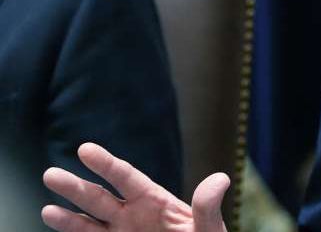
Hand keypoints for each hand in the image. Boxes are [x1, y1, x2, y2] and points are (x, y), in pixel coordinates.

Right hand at [42, 143, 229, 231]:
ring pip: (88, 224)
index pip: (127, 178)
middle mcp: (131, 215)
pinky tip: (57, 225)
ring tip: (47, 210)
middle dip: (76, 187)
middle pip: (99, 198)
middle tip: (50, 175)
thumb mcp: (209, 228)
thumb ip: (208, 207)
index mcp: (154, 201)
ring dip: (67, 218)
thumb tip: (220, 178)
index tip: (85, 149)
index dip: (106, 163)